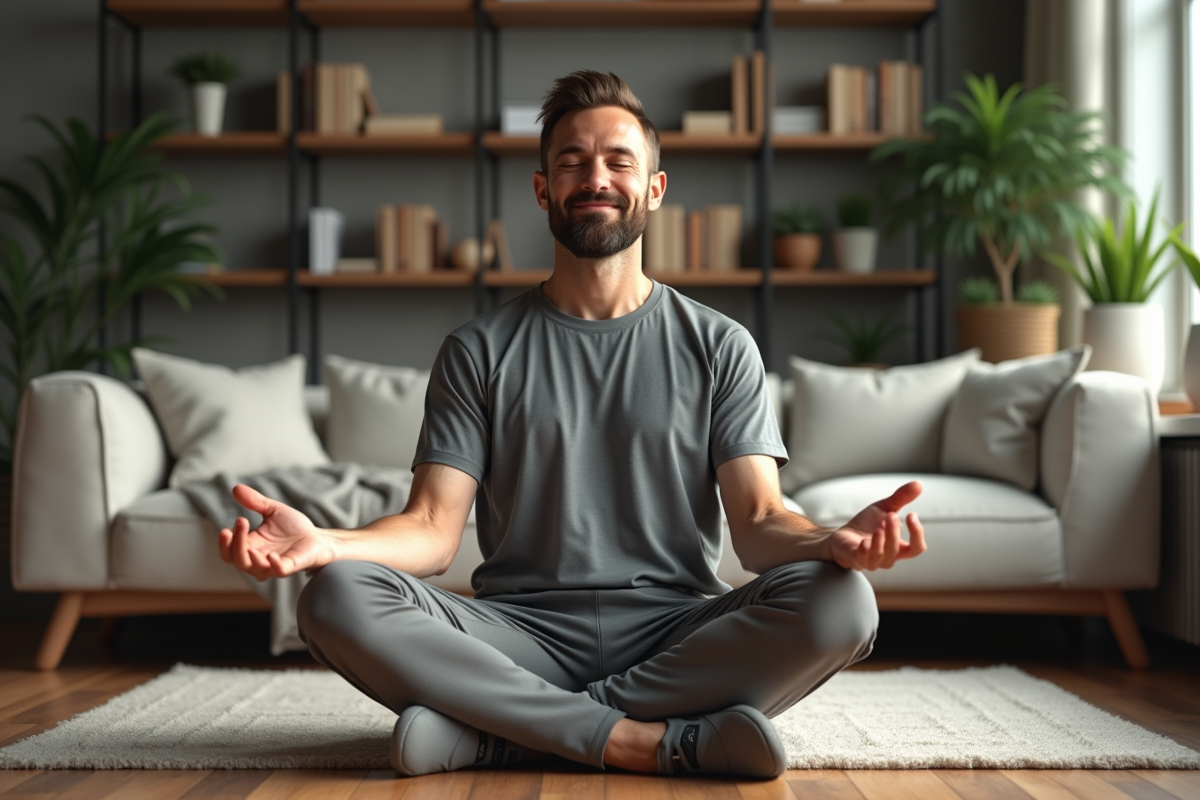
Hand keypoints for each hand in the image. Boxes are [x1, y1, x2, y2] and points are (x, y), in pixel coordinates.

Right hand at [217, 484, 334, 579]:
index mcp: (251, 546)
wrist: (317, 536)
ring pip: (254, 570)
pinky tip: (271, 556)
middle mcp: (258, 559)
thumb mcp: (272, 510)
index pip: (229, 551)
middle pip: (238, 560)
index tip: (227, 527)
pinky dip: (274, 565)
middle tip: (241, 521)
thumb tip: (236, 488)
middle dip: (235, 544)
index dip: (225, 543)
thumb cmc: (293, 527)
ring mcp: (274, 565)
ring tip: (250, 547)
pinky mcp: (290, 567)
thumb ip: (255, 502)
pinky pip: (278, 571)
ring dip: (249, 559)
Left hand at [827, 480, 926, 570]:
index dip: (917, 533)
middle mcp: (889, 557)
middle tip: (891, 515)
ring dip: (882, 541)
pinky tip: (865, 541)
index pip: (917, 548)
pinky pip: (863, 559)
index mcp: (899, 547)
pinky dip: (866, 550)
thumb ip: (901, 498)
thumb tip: (919, 484)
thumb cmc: (867, 525)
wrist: (843, 534)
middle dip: (895, 532)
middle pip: (897, 550)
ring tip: (879, 526)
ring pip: (882, 557)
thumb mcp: (885, 508)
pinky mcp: (856, 559)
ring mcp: (873, 561)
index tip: (911, 514)